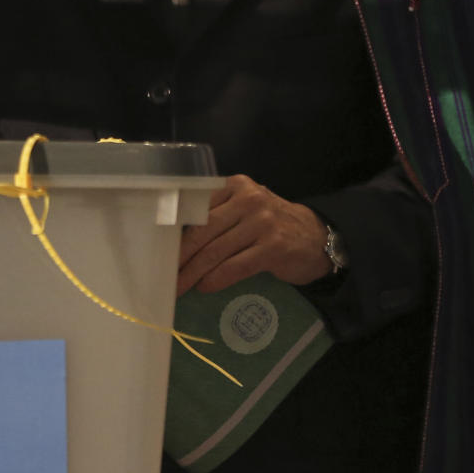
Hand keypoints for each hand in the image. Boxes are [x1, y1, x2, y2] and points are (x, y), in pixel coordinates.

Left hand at [177, 174, 330, 295]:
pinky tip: (205, 287)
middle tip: (164, 274)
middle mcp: (248, 199)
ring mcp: (263, 222)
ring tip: (180, 286)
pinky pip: (236, 266)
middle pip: (204, 230)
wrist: (315, 236)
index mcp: (235, 185)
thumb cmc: (270, 223)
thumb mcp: (245, 207)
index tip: (158, 248)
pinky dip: (216, 279)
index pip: (197, 206)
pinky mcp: (273, 247)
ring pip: (217, 251)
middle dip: (181, 256)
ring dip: (194, 272)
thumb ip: (217, 213)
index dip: (175, 230)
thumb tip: (175, 238)